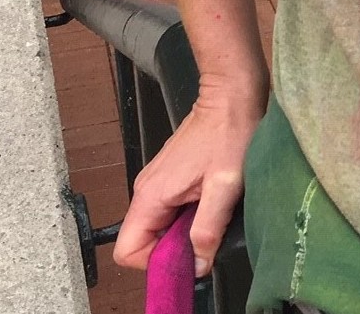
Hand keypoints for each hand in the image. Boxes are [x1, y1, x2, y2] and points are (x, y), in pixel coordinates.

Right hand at [113, 81, 265, 276]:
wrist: (232, 93)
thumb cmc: (229, 130)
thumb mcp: (224, 185)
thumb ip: (207, 229)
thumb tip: (198, 266)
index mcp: (151, 194)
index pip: (127, 251)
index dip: (156, 263)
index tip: (188, 257)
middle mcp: (147, 190)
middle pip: (145, 242)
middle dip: (175, 249)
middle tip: (208, 235)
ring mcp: (158, 183)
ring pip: (161, 228)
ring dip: (186, 231)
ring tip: (214, 212)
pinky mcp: (172, 177)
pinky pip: (173, 211)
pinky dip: (191, 215)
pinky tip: (214, 199)